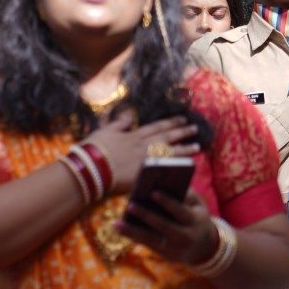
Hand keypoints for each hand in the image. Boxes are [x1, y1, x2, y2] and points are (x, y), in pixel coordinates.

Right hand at [85, 113, 199, 194]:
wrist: (91, 167)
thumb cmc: (94, 148)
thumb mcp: (105, 131)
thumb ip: (118, 123)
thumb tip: (129, 115)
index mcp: (133, 135)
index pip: (156, 127)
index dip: (171, 123)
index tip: (183, 120)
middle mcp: (142, 146)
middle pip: (167, 138)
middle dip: (182, 133)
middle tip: (195, 129)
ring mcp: (145, 160)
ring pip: (170, 153)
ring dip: (184, 149)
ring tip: (197, 147)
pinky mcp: (144, 174)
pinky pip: (164, 168)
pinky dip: (175, 166)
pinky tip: (185, 166)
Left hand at [115, 187, 217, 265]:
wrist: (205, 248)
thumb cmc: (196, 217)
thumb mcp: (198, 205)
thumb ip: (186, 194)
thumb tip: (163, 182)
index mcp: (195, 221)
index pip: (180, 212)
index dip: (167, 203)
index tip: (153, 192)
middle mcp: (185, 237)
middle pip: (163, 226)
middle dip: (146, 216)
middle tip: (130, 205)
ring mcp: (174, 248)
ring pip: (151, 239)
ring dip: (132, 231)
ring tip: (117, 222)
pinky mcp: (164, 255)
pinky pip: (147, 244)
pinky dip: (132, 236)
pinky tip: (118, 227)